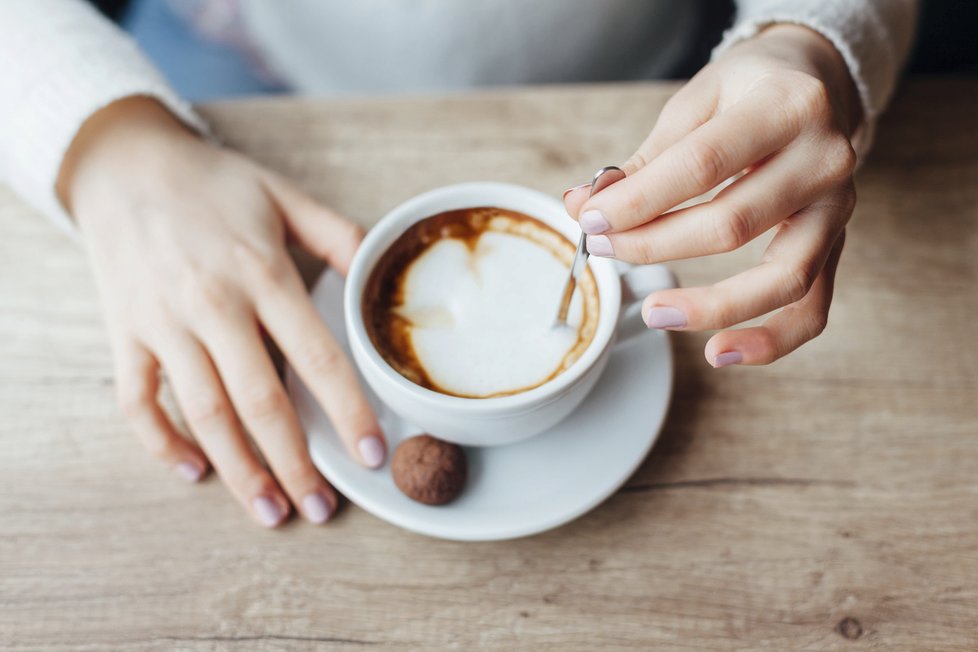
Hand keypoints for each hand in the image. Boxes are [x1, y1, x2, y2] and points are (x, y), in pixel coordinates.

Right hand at [57, 97, 386, 526]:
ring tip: (271, 511)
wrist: (126, 166)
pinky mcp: (125, 335)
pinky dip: (161, 443)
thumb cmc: (214, 184)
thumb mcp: (283, 195)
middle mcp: (213, 306)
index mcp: (262, 274)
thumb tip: (378, 271)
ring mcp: (163, 324)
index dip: (347, 411)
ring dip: (239, 470)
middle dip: (296, 463)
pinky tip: (193, 471)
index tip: (371, 453)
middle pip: (260, 402)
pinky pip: (137, 402)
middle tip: (322, 508)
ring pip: (205, 414)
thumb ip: (337, 234)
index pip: (317, 357)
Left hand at [564, 25, 860, 366]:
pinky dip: (771, 340)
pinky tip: (721, 353)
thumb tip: (584, 204)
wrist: (821, 83)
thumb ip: (646, 159)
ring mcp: (838, 208)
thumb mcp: (697, 102)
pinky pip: (812, 309)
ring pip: (783, 277)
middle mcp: (825, 159)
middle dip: (654, 245)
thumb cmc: (751, 89)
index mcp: (788, 106)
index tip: (591, 218)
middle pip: (733, 223)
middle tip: (604, 249)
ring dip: (712, 306)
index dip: (640, 200)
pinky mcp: (838, 245)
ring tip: (653, 315)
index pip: (702, 165)